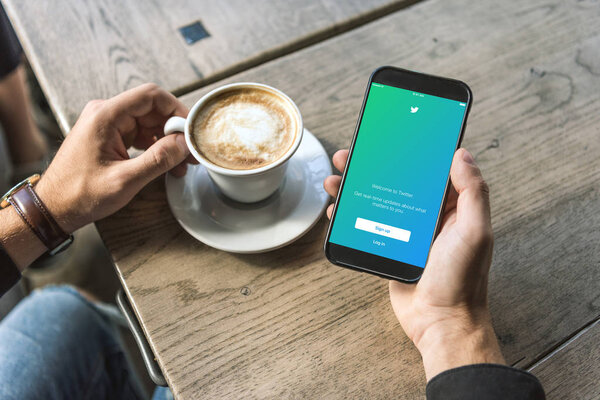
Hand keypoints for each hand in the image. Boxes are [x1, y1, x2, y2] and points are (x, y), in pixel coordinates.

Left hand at [35, 83, 195, 232]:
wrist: (54, 207)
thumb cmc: (80, 194)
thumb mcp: (125, 180)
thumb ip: (158, 159)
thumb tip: (184, 144)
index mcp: (106, 116)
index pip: (151, 96)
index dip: (177, 109)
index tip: (192, 129)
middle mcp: (106, 113)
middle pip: (152, 109)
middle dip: (175, 129)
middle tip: (191, 152)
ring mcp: (107, 124)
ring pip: (148, 122)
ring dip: (167, 140)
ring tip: (181, 164)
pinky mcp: (109, 136)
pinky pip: (140, 133)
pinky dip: (156, 147)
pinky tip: (166, 164)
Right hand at [323, 148, 503, 379]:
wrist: (439, 322)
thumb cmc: (462, 281)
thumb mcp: (474, 232)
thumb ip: (473, 192)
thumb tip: (461, 154)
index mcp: (452, 207)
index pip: (432, 168)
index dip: (414, 149)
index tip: (396, 133)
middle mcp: (429, 215)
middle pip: (398, 180)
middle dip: (374, 165)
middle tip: (353, 153)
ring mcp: (407, 231)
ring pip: (378, 199)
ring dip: (356, 186)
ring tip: (336, 178)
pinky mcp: (390, 246)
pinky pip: (368, 223)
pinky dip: (351, 213)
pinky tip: (337, 208)